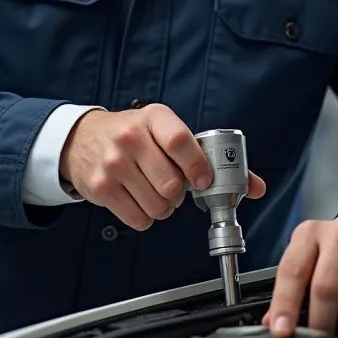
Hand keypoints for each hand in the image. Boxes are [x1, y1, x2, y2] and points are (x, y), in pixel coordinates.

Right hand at [59, 103, 265, 230]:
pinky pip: (138, 219)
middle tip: (174, 186)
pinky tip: (138, 199)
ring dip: (164, 207)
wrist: (82, 139)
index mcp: (153, 118)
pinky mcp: (100, 188)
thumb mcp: (166, 130)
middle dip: (180, 193)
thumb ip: (209, 156)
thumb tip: (255, 186)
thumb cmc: (135, 135)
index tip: (204, 180)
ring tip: (155, 191)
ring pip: (158, 205)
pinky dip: (146, 217)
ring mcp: (113, 164)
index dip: (198, 166)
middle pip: (172, 184)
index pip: (181, 142)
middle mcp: (130, 138)